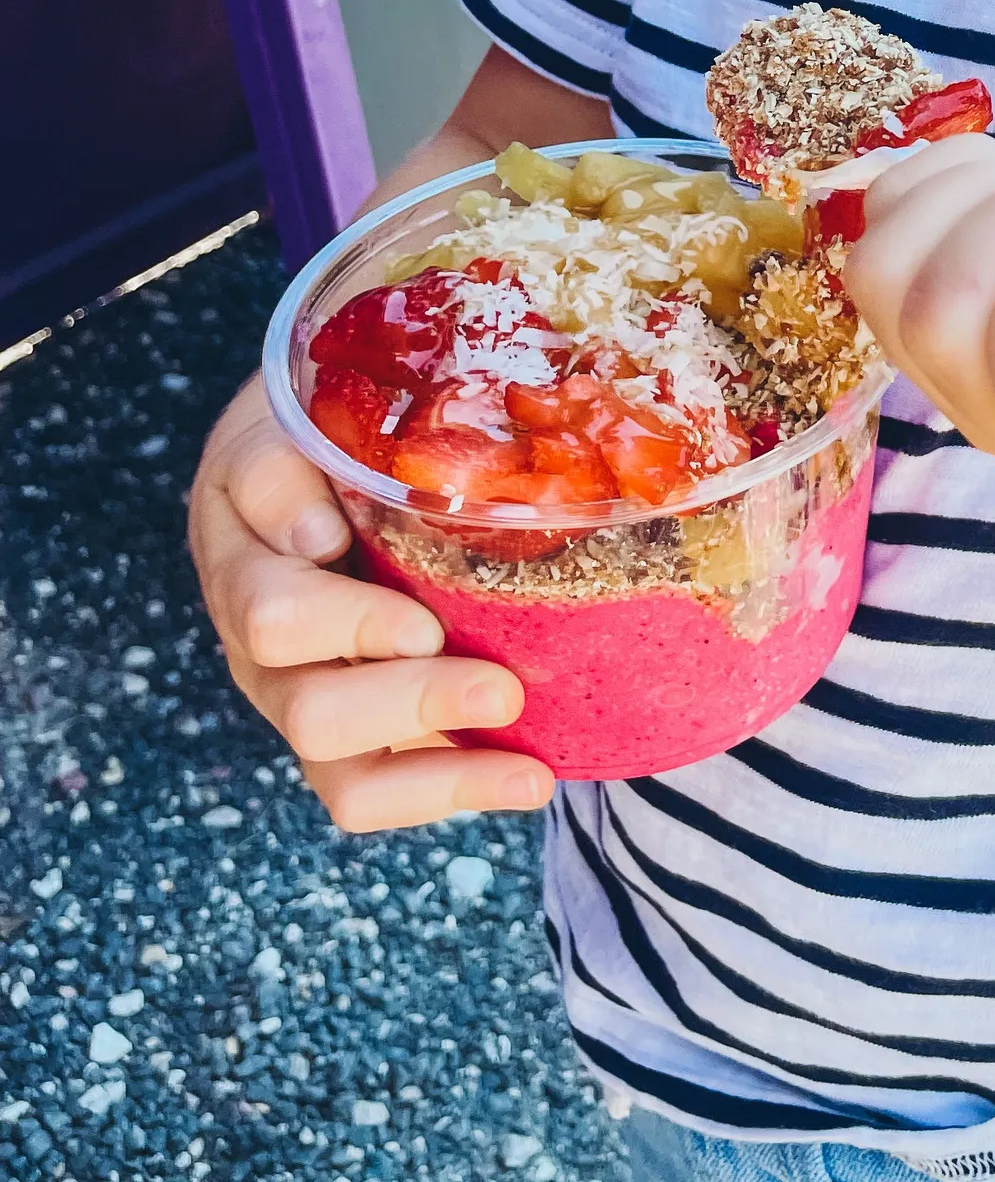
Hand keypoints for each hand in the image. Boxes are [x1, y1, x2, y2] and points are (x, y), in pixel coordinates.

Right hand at [189, 377, 554, 830]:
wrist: (313, 449)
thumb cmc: (311, 431)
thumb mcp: (285, 425)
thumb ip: (284, 470)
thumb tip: (315, 534)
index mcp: (243, 568)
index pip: (273, 618)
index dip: (351, 629)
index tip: (425, 628)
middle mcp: (264, 652)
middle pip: (311, 712)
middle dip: (413, 706)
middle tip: (503, 690)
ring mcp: (307, 699)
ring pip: (345, 777)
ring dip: (444, 776)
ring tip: (531, 772)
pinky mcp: (355, 734)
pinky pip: (386, 790)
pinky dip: (457, 790)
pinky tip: (530, 780)